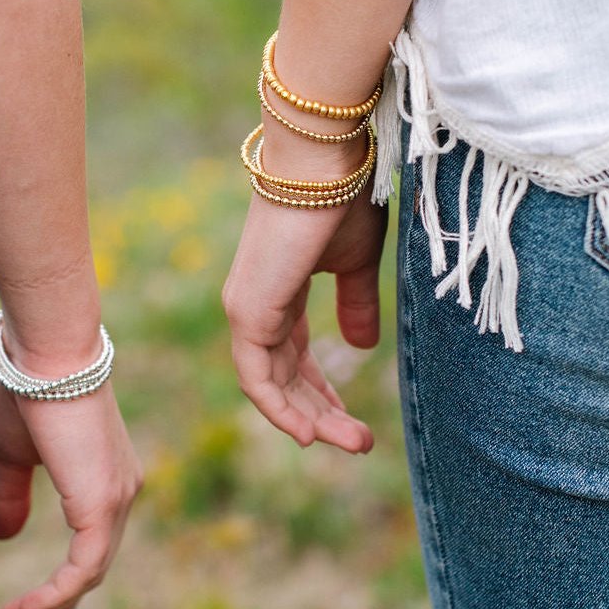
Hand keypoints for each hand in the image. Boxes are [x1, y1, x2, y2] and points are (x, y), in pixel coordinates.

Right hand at [0, 373, 141, 608]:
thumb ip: (14, 496)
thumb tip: (6, 536)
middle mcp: (122, 486)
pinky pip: (83, 568)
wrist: (44, 354)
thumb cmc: (27, 390)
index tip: (54, 603)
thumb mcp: (14, 454)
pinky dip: (53, 594)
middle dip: (63, 595)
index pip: (97, 536)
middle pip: (98, 558)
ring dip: (52, 602)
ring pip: (92, 568)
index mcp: (106, 472)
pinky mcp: (103, 504)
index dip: (74, 572)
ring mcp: (117, 496)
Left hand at [222, 189, 386, 452]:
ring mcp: (247, 308)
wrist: (325, 163)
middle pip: (284, 376)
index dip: (321, 391)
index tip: (351, 420)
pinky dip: (280, 409)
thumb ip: (355, 305)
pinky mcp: (247, 311)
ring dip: (309, 418)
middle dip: (321, 412)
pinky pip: (257, 377)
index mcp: (279, 292)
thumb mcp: (356, 264)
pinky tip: (309, 433)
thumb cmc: (342, 200)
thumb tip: (362, 348)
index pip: (293, 356)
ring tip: (351, 444)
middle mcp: (255, 304)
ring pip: (271, 384)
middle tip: (361, 444)